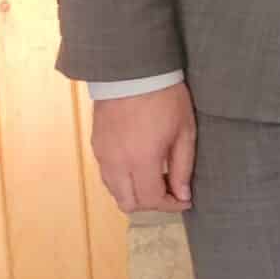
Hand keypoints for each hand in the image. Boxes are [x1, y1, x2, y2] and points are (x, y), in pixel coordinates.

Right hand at [91, 83, 196, 212]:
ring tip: (156, 178)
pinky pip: (107, 176)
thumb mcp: (184, 131)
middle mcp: (116, 164)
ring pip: (114, 192)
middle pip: (127, 203)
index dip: (169, 205)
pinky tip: (139, 166)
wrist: (133, 72)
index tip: (184, 200)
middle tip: (169, 190)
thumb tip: (182, 195)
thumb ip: (182, 167)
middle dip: (151, 204)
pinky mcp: (95, 146)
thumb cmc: (165, 99)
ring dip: (135, 193)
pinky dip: (123, 181)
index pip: (150, 200)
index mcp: (141, 161)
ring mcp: (102, 155)